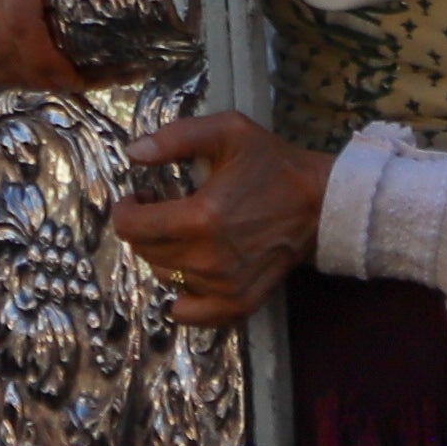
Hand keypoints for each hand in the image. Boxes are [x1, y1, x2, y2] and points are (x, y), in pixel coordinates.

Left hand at [112, 110, 324, 328]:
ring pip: (163, 276)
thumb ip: (174, 137)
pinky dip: (180, 298)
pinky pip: (189, 314)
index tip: (141, 196)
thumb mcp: (227, 131)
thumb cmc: (272, 164)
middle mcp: (209, 258)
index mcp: (201, 217)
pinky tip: (190, 274)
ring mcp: (224, 286)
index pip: (132, 227)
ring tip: (183, 233)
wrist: (320, 203)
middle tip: (163, 209)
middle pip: (145, 252)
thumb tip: (133, 152)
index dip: (127, 209)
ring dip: (163, 255)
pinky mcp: (239, 303)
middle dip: (144, 228)